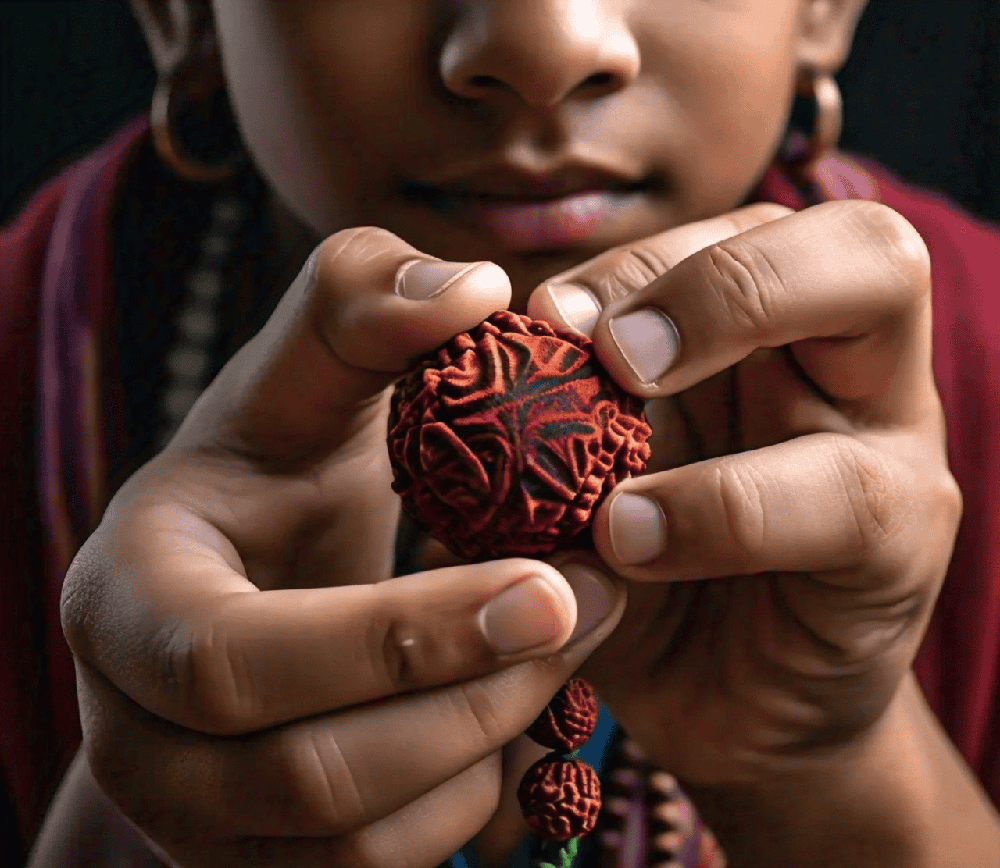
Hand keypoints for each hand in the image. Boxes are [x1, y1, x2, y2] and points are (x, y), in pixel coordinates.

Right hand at [60, 228, 625, 867]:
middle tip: (585, 613)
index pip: (235, 662)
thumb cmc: (277, 468)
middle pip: (305, 772)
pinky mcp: (255, 863)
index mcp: (126, 603)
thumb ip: (367, 305)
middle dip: (470, 697)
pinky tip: (498, 711)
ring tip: (557, 653)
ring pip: (352, 847)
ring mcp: (188, 817)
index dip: (399, 637)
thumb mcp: (304, 377)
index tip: (550, 585)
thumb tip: (479, 288)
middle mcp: (133, 733)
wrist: (249, 574)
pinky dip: (462, 805)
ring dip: (481, 751)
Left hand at [529, 201, 959, 785]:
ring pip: (880, 291)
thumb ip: (540, 408)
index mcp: (766, 327)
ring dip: (726, 337)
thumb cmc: (641, 567)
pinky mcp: (905, 538)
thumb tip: (454, 345)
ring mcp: (892, 435)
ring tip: (616, 448)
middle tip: (607, 353)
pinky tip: (630, 543)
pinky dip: (723, 507)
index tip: (541, 324)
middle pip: (845, 227)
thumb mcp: (582, 474)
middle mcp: (846, 356)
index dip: (633, 262)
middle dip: (710, 272)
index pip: (729, 234)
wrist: (722, 703)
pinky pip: (846, 489)